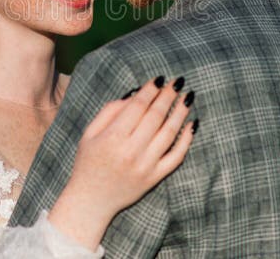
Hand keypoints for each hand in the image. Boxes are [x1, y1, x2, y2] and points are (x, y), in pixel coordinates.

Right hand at [48, 76, 195, 249]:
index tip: (159, 79)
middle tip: (176, 83)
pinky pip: (176, 157)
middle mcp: (131, 151)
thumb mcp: (90, 133)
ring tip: (187, 97)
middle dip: (167, 96)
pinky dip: (186, 140)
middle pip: (155, 117)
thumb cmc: (88, 162)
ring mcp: (145, 166)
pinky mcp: (155, 178)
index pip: (137, 107)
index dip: (150, 91)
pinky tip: (191, 124)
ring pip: (169, 134)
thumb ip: (110, 111)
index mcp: (113, 138)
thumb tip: (136, 94)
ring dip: (180, 113)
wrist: (91, 200)